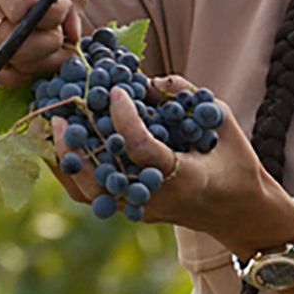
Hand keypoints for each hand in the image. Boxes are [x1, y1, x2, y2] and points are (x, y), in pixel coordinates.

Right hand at [0, 0, 85, 80]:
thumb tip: (74, 35)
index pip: (21, 5)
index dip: (51, 13)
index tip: (64, 5)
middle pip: (11, 39)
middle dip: (48, 43)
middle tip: (65, 35)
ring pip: (7, 59)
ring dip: (42, 61)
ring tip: (59, 46)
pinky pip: (0, 71)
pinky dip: (25, 72)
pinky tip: (40, 58)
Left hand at [49, 76, 293, 254]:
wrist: (238, 212)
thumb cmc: (236, 164)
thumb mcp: (222, 122)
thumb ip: (188, 97)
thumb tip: (150, 81)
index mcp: (184, 178)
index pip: (142, 149)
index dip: (125, 118)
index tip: (118, 90)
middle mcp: (157, 198)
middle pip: (102, 179)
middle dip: (78, 145)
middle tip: (63, 111)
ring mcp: (141, 209)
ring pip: (90, 192)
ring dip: (68, 159)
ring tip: (55, 127)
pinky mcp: (132, 211)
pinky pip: (95, 193)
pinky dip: (77, 169)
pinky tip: (66, 144)